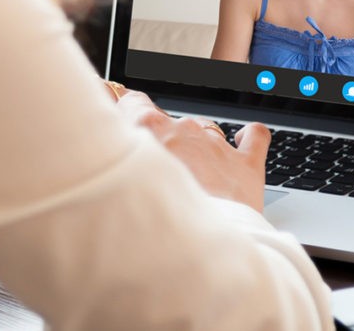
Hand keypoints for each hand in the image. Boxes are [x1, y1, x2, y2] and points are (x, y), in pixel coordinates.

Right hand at [113, 89, 270, 211]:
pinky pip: (253, 136)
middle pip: (167, 122)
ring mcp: (215, 144)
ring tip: (190, 180)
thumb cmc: (151, 220)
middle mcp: (183, 129)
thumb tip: (100, 141)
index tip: (121, 119)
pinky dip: (248, 136)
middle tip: (154, 171)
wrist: (195, 252)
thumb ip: (113, 154)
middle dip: (161, 142)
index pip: (131, 101)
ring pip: (203, 131)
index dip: (126, 110)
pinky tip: (241, 139)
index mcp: (148, 127)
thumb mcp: (116, 181)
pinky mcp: (245, 163)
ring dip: (196, 148)